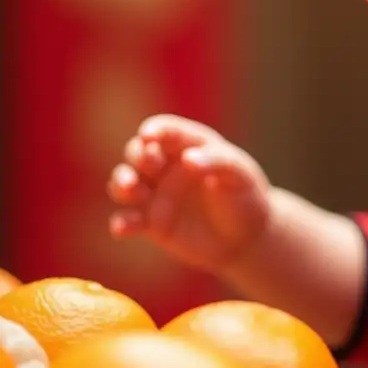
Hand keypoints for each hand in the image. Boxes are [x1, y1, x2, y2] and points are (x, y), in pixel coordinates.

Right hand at [107, 115, 270, 272]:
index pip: (166, 130)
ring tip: (130, 189)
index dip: (155, 130)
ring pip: (125, 183)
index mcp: (188, 146)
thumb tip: (187, 159)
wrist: (247, 237)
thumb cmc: (245, 196)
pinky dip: (122, 223)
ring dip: (121, 183)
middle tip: (151, 163)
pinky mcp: (151, 223)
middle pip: (138, 152)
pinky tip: (122, 228)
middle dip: (137, 154)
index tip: (150, 135)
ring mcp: (156, 195)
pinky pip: (129, 220)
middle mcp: (167, 167)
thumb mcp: (240, 174)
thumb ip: (217, 162)